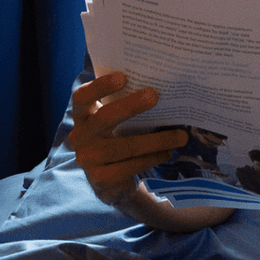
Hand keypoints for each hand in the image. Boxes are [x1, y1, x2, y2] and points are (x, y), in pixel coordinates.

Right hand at [68, 72, 233, 231]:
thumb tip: (163, 87)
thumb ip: (127, 106)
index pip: (81, 97)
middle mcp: (80, 137)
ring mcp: (87, 160)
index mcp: (83, 117)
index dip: (99, 86)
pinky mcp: (100, 180)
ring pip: (121, 147)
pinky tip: (167, 152)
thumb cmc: (119, 141)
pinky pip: (128, 167)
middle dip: (130, 106)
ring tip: (180, 135)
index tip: (123, 77)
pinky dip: (151, 158)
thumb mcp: (118, 123)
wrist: (112, 182)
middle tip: (155, 95)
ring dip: (154, 140)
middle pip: (103, 118)